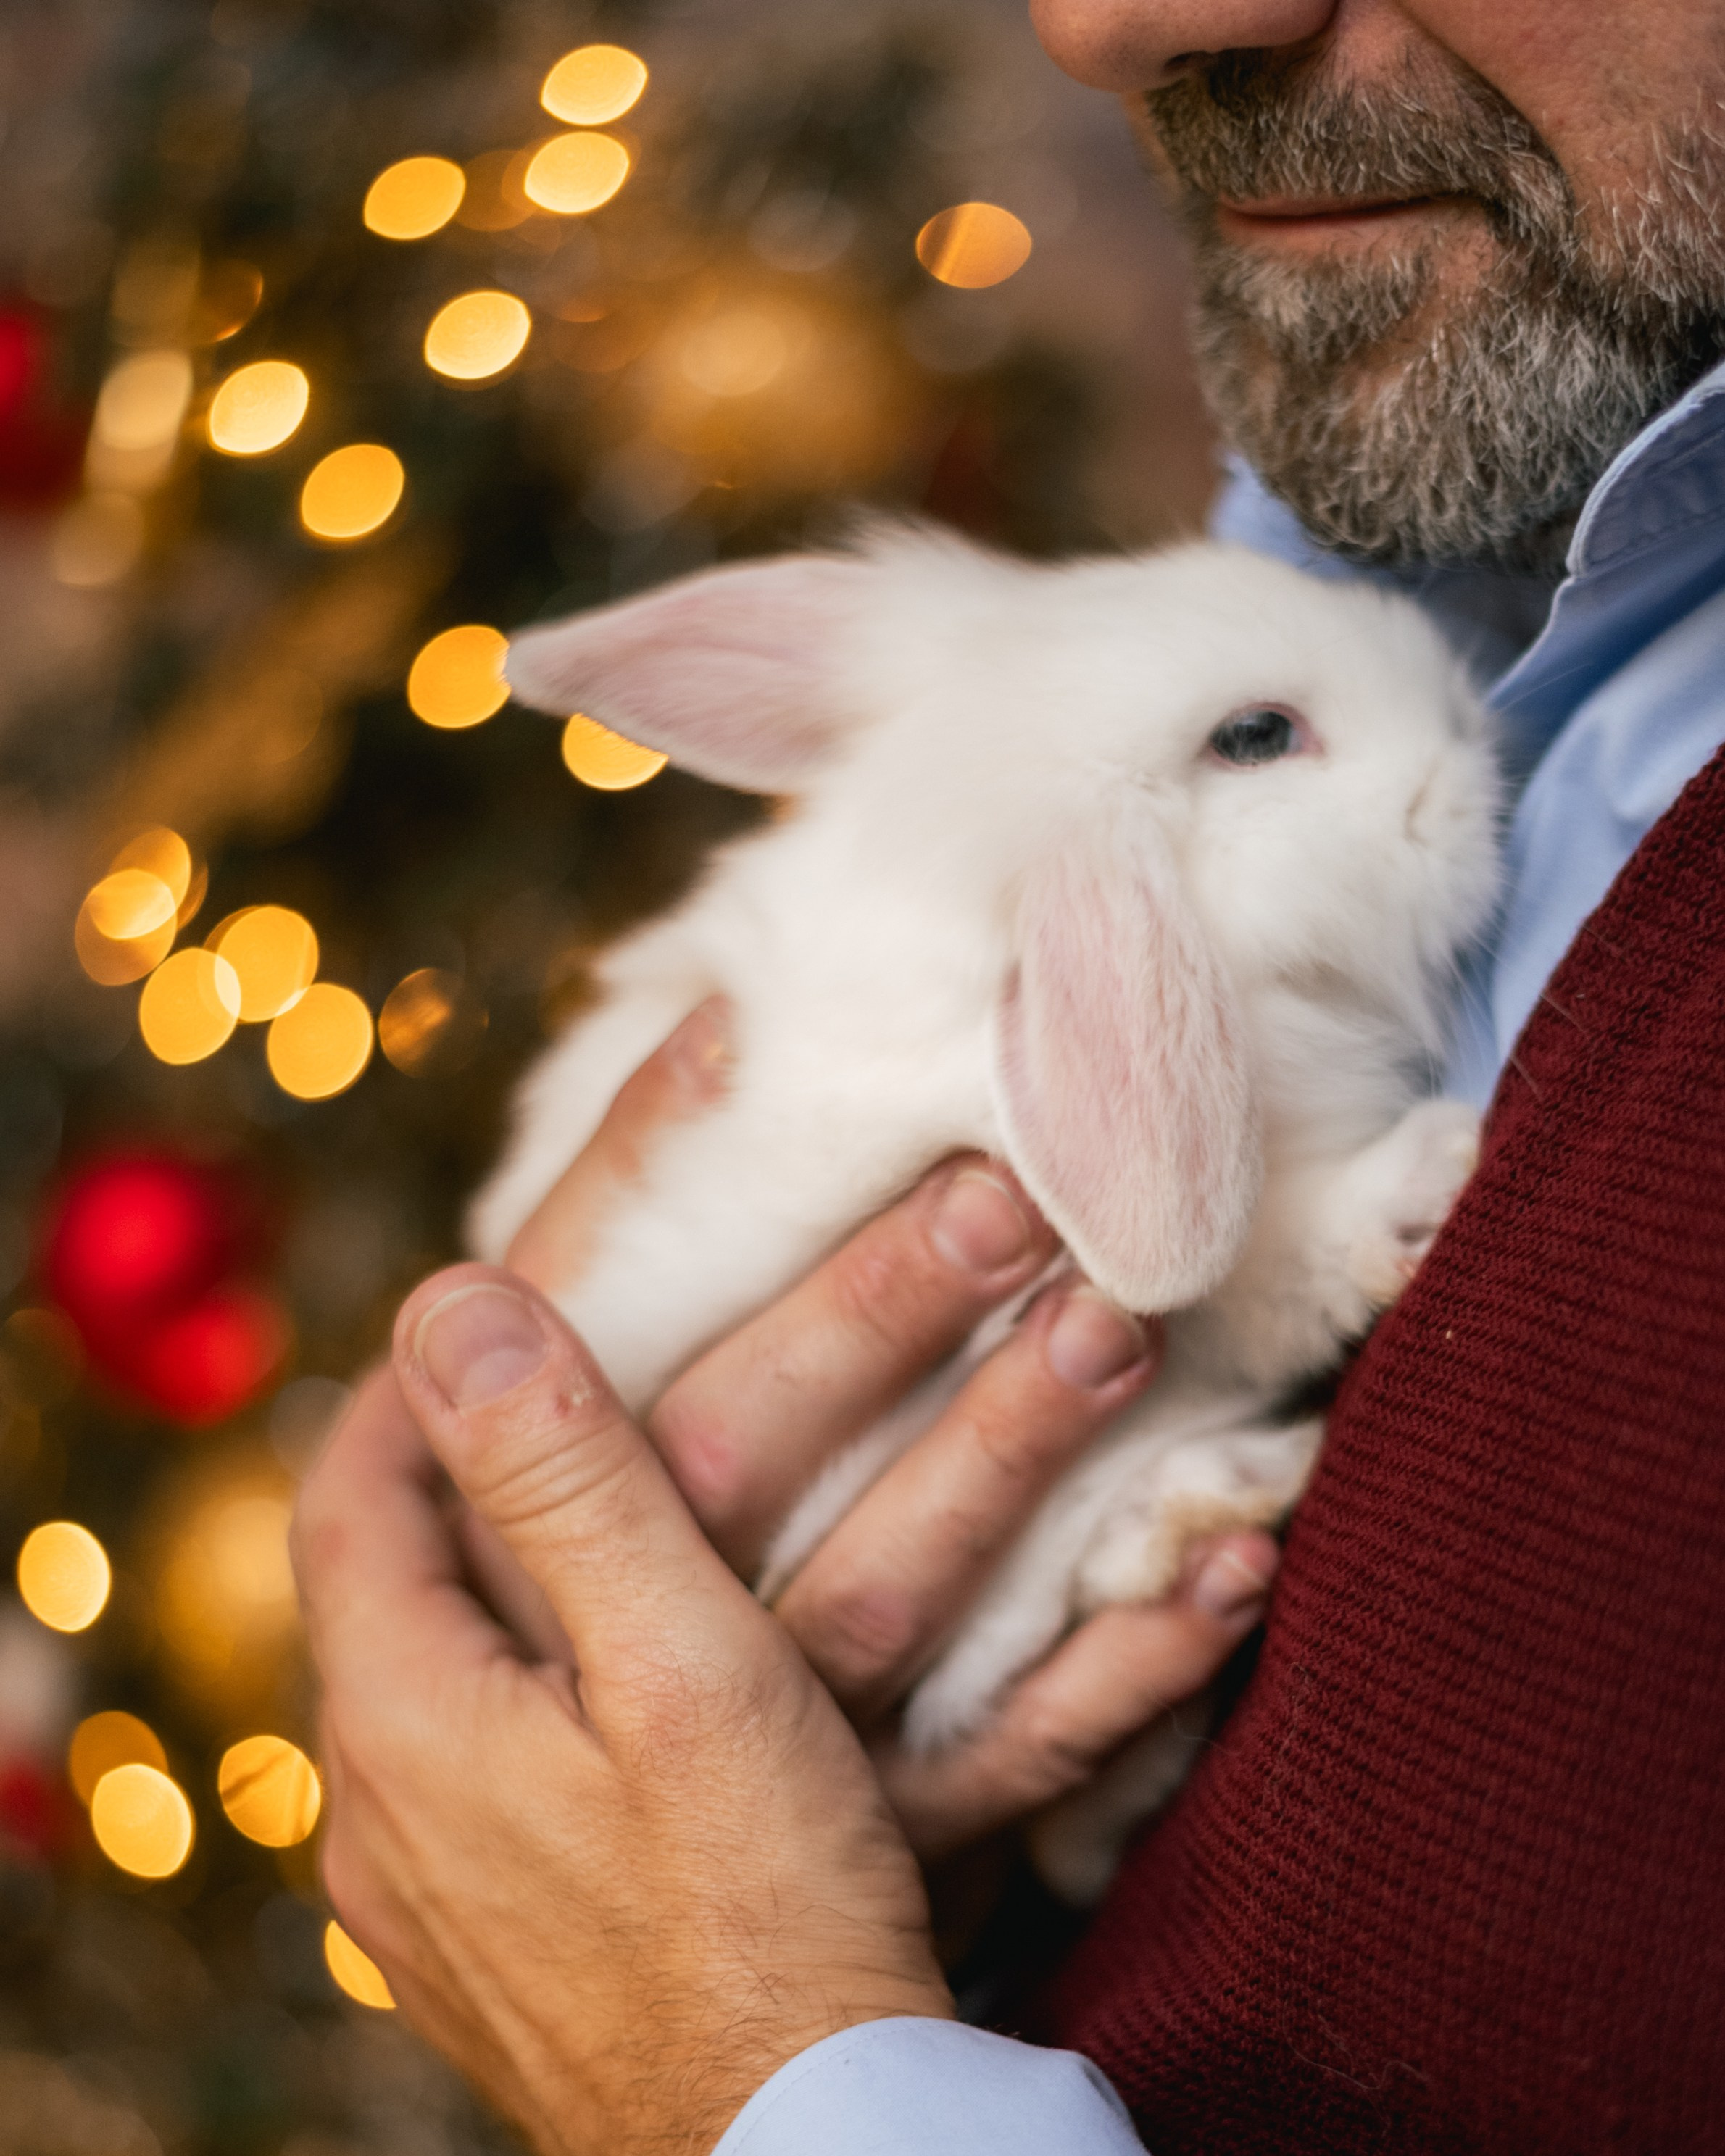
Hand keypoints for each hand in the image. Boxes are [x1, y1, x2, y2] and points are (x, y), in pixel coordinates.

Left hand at [294, 1275, 950, 2155]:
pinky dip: (518, 1695)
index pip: (349, 1496)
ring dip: (491, 1592)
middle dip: (456, 1481)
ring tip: (598, 1523)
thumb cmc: (764, 1913)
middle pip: (382, 1593)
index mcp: (401, 1723)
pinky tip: (618, 1694)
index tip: (486, 1312)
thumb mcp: (682, 1659)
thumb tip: (453, 1301)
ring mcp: (424, 1906)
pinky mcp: (486, 1958)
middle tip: (557, 1398)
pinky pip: (468, 1779)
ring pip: (428, 1689)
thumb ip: (567, 1476)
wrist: (800, 2155)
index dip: (412, 1388)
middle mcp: (377, 1821)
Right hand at [499, 1001, 1278, 1859]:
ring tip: (1119, 1324)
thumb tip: (462, 1297)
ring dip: (1009, 1454)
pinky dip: (1117, 1661)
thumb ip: (517, 1487)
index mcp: (484, 1615)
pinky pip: (1015, 1761)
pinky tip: (1226, 1560)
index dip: (626, 1196)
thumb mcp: (492, 1686)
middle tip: (1000, 1180)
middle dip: (862, 1312)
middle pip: (734, 1460)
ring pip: (888, 1591)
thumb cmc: (560, 1855)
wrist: (685, 2137)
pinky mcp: (885, 1857)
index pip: (549, 1364)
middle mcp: (624, 1680)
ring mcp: (766, 1772)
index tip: (733, 1044)